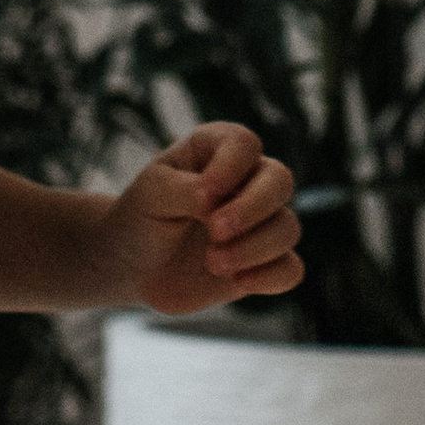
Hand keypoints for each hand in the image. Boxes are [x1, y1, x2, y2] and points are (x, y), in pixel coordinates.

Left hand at [101, 121, 303, 316]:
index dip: (231, 167)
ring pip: (287, 227)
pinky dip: (270, 277)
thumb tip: (215, 199)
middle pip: (280, 180)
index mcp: (217, 150)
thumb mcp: (152, 194)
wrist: (134, 266)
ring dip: (254, 247)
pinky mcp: (262, 263)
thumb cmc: (142, 216)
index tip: (204, 195)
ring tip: (213, 262)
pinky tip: (238, 280)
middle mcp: (246, 182)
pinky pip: (290, 269)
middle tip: (214, 231)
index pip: (244, 144)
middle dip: (252, 208)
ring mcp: (258, 224)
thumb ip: (186, 190)